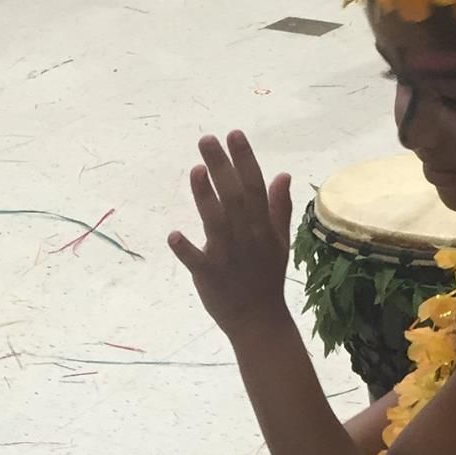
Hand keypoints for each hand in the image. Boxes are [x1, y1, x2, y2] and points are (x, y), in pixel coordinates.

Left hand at [170, 130, 292, 339]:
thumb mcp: (279, 241)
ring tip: (196, 170)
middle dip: (221, 167)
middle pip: (234, 196)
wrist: (259, 320)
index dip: (245, 160)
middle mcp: (245, 236)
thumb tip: (282, 174)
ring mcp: (227, 256)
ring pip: (215, 222)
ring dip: (205, 197)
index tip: (234, 134)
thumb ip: (278, 207)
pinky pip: (196, 260)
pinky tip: (173, 234)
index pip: (255, 186)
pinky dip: (185, 248)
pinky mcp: (209, 275)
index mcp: (261, 227)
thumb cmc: (266, 277)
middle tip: (206, 139)